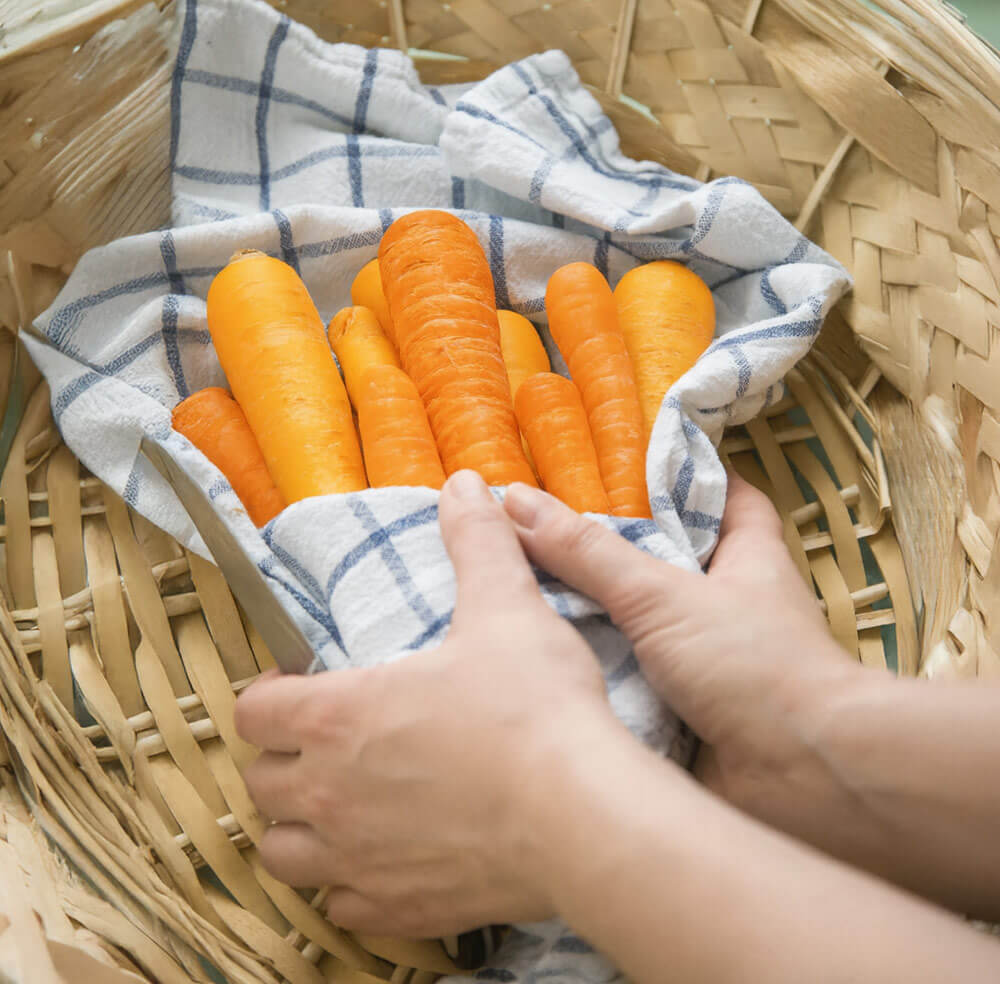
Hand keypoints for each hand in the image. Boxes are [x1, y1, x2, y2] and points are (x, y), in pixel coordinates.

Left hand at [234, 469, 621, 937]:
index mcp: (337, 714)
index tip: (301, 687)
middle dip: (283, 759)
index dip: (271, 694)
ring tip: (341, 806)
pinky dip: (348, 885)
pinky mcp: (397, 909)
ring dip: (301, 829)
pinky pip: (341, 908)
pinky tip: (383, 860)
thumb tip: (465, 484)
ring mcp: (357, 860)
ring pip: (283, 856)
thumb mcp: (505, 607)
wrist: (581, 814)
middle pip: (261, 783)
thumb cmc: (534, 707)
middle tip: (326, 743)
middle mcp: (327, 793)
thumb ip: (476, 542)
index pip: (253, 708)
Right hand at [502, 474, 861, 815]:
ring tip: (523, 589)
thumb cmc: (755, 669)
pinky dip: (598, 672)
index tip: (630, 461)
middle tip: (544, 529)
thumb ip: (589, 554)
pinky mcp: (688, 710)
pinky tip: (542, 661)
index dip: (688, 475)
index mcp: (747, 558)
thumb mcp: (662, 596)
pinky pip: (633, 679)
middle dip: (613, 548)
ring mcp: (710, 659)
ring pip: (643, 623)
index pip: (728, 497)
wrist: (806, 783)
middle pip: (668, 560)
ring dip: (596, 616)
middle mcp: (730, 604)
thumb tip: (516, 502)